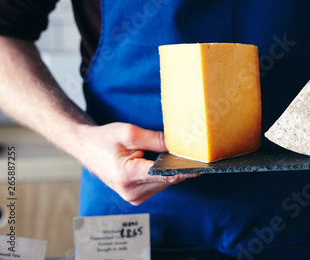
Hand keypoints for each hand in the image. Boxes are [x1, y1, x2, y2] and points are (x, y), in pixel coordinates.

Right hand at [77, 122, 198, 204]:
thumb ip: (156, 139)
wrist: (86, 148)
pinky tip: (156, 162)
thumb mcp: (130, 133)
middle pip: (167, 179)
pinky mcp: (136, 197)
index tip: (202, 165)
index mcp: (127, 175)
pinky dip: (162, 174)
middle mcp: (131, 191)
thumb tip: (180, 145)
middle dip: (177, 165)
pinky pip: (159, 184)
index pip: (164, 174)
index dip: (184, 169)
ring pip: (165, 183)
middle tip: (187, 150)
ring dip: (168, 169)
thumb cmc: (105, 139)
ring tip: (161, 153)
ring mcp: (133, 197)